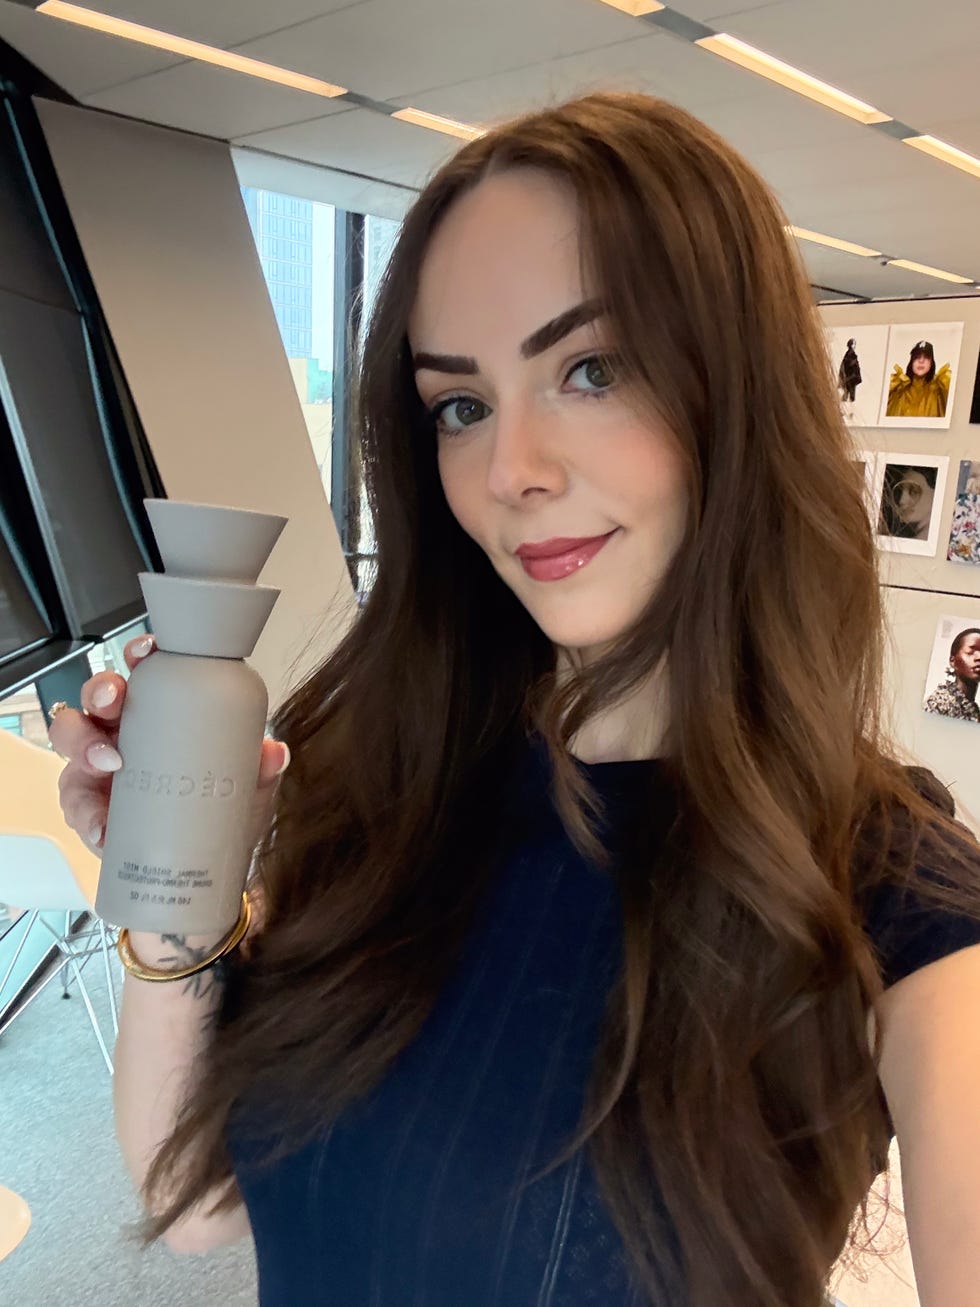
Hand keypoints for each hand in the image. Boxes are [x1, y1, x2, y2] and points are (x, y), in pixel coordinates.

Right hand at [49, 634, 289, 853]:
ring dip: (84, 743)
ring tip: (110, 763)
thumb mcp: (243, 791)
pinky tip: (103, 825)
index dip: (139, 655)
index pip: (146, 674)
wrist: (201, 869)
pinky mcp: (86, 805)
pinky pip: (74, 802)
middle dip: (101, 690)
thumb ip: (259, 771)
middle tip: (116, 703)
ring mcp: (99, 767)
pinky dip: (86, 814)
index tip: (145, 653)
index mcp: (162, 715)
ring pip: (72, 738)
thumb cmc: (216, 815)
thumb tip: (274, 753)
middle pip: (97, 697)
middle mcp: (124, 733)